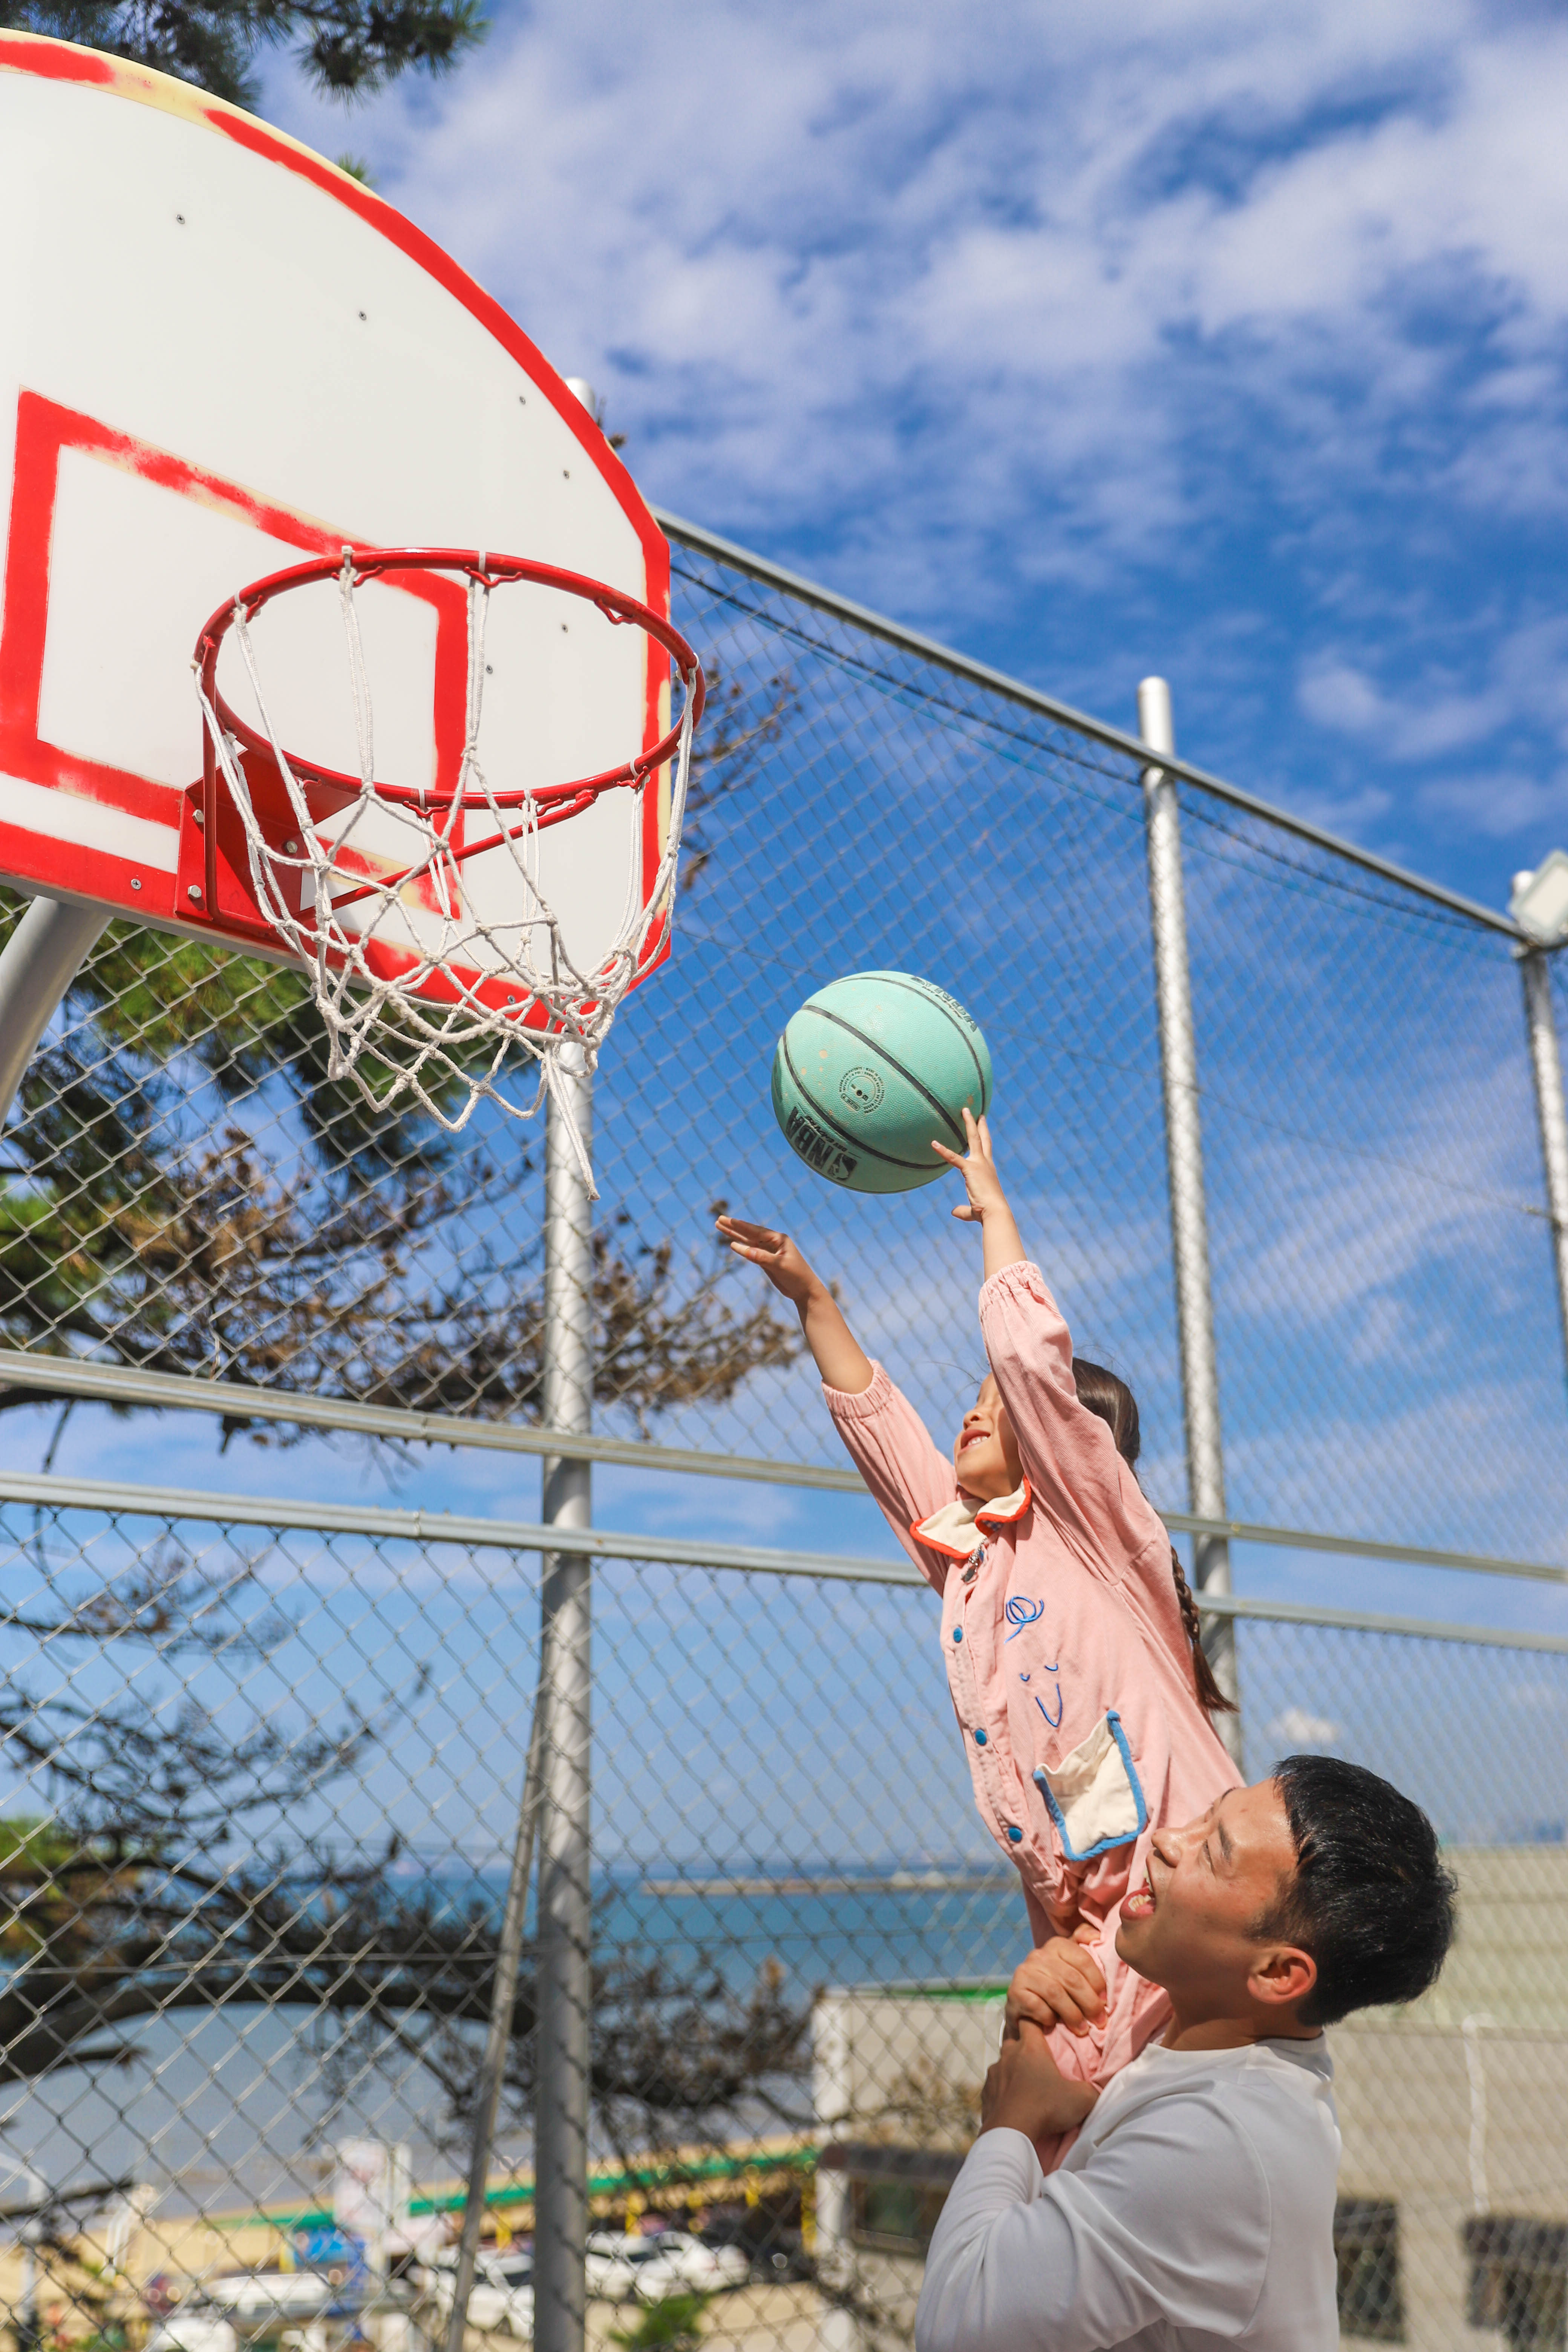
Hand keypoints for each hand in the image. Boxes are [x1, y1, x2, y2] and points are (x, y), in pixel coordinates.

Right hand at [715, 1216, 823, 1305]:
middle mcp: (773, 1242)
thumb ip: (762, 1257)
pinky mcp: (766, 1260)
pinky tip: (732, 1243)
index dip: (740, 1226)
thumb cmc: (797, 1275)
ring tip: (720, 1227)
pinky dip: (741, 1247)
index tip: (728, 1220)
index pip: (756, 1231)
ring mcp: (769, 1251)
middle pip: (749, 1233)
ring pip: (748, 1241)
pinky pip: (751, 1251)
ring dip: (734, 1235)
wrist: (804, 1290)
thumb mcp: (780, 1266)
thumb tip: (744, 1250)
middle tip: (719, 1219)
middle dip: (734, 1227)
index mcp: (779, 1239)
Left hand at [931, 1110, 1007, 1224]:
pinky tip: (934, 1144)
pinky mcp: (970, 1169)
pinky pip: (954, 1158)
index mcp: (988, 1170)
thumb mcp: (974, 1210)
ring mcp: (979, 1164)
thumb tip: (954, 1212)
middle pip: (982, 1138)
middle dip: (979, 1124)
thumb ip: (963, 1210)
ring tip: (964, 1110)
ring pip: (973, 1138)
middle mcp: (986, 1163)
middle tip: (977, 1112)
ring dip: (969, 1123)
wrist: (995, 1212)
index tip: (982, 1124)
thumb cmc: (987, 1212)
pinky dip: (943, 1151)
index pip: (986, 1149)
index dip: (984, 1136)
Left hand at [981, 2019, 1098, 2139]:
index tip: (1044, 2031)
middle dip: (1023, 2050)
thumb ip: (1091, 2089)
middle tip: (1038, 2066)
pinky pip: (994, 2087)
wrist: (1011, 2132)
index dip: (1036, 2023)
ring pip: (1002, 2065)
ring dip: (1011, 2073)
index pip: (1029, 2021)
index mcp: (1030, 2048)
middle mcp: (1008, 2055)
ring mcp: (994, 2074)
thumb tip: (1096, 2090)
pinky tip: (1012, 2105)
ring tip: (1025, 2089)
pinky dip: (1002, 2093)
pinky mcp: (985, 2093)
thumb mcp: (1080, 2099)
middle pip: (1014, 2042)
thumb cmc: (1046, 2108)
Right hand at [1004, 1929, 1106, 2040]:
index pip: (1083, 1960)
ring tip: (1082, 2029)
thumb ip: (1084, 1946)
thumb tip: (1097, 1935)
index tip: (1105, 2001)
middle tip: (1099, 2021)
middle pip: (1071, 1978)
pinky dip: (1049, 2017)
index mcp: (1056, 1945)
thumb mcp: (1071, 1965)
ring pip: (1055, 1993)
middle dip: (1089, 2003)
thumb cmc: (1056, 1986)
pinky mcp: (1014, 1992)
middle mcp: (1038, 1955)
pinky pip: (1037, 2006)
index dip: (1098, 1982)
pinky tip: (1054, 2023)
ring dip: (1073, 2014)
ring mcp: (1024, 1972)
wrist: (1025, 2010)